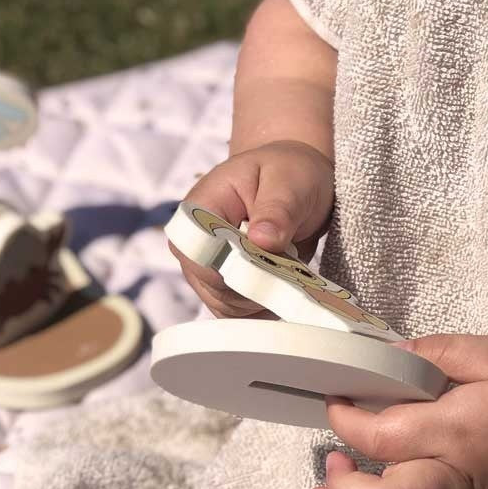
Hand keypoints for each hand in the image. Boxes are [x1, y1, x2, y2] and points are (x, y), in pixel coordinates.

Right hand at [169, 140, 334, 317]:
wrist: (291, 184)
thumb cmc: (288, 173)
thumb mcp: (291, 181)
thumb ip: (278, 209)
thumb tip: (263, 240)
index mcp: (199, 209)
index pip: (200, 256)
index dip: (236, 269)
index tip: (274, 261)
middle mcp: (193, 245)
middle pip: (215, 289)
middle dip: (259, 286)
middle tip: (293, 263)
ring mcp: (205, 271)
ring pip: (228, 307)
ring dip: (266, 298)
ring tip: (290, 268)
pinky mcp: (222, 290)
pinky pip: (239, 315)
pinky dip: (266, 307)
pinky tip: (284, 286)